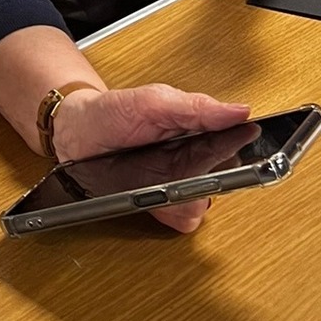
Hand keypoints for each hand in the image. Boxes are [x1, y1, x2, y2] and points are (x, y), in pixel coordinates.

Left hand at [52, 84, 250, 232]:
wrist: (76, 133)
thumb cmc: (113, 112)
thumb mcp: (153, 100)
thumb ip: (195, 106)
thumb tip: (239, 111)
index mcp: (198, 128)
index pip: (237, 145)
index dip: (243, 153)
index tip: (243, 156)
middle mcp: (194, 159)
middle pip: (224, 181)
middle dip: (207, 178)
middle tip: (181, 167)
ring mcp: (179, 183)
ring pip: (204, 204)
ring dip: (184, 196)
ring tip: (158, 178)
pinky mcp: (162, 204)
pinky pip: (183, 220)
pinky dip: (170, 213)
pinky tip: (152, 196)